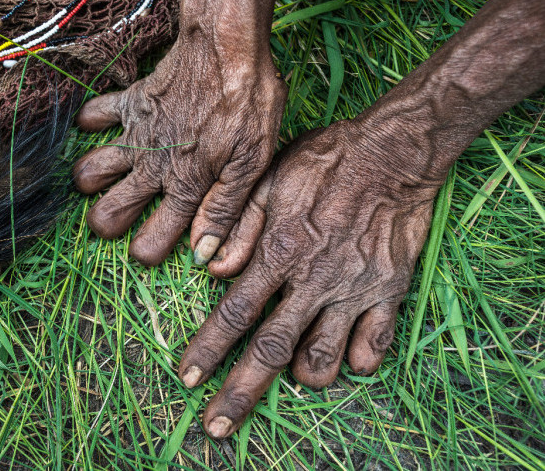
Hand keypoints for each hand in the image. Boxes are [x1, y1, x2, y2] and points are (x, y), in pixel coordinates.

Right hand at [72, 0, 286, 266]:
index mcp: (185, 187)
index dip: (148, 252)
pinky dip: (92, 123)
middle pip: (107, 213)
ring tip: (109, 179)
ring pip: (90, 171)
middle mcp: (152, 167)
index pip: (150, 241)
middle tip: (119, 218)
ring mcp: (136, 134)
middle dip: (107, 224)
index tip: (151, 249)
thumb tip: (203, 253)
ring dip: (93, 181)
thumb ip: (224, 210)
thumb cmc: (249, 105)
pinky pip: (94, 115)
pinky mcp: (130, 103)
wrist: (228, 47)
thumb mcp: (251, 164)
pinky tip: (106, 128)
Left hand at [178, 120, 442, 437]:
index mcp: (279, 252)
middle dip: (240, 393)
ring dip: (304, 376)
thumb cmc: (326, 161)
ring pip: (324, 359)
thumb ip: (239, 226)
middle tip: (218, 427)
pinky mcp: (389, 292)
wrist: (393, 153)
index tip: (186, 379)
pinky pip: (374, 346)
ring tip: (294, 376)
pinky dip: (357, 361)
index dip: (207, 349)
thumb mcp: (270, 179)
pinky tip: (347, 356)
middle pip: (271, 350)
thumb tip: (209, 267)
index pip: (235, 312)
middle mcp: (313, 281)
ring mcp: (354, 290)